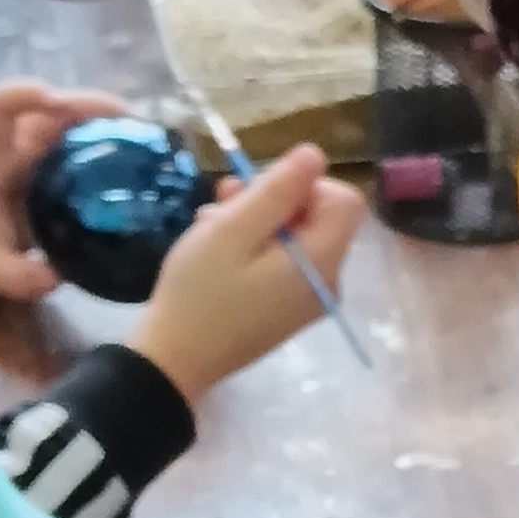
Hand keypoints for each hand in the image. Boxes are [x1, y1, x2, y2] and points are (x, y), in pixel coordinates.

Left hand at [0, 79, 130, 312]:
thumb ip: (15, 277)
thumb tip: (56, 278)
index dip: (24, 96)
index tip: (56, 100)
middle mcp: (12, 150)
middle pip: (45, 108)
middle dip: (86, 104)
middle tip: (130, 119)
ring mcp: (29, 157)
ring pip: (65, 121)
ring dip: (101, 119)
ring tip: (141, 133)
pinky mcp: (45, 171)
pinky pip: (75, 145)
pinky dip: (103, 142)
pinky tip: (133, 154)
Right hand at [134, 149, 362, 403]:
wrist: (175, 362)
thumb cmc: (200, 292)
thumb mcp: (233, 230)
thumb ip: (278, 190)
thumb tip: (315, 154)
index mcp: (322, 260)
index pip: (344, 199)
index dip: (305, 184)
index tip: (260, 192)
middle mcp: (327, 281)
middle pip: (317, 216)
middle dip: (272, 200)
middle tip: (221, 199)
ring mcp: (308, 299)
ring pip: (295, 237)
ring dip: (254, 220)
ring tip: (209, 224)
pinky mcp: (286, 310)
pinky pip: (282, 263)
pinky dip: (253, 247)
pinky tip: (216, 249)